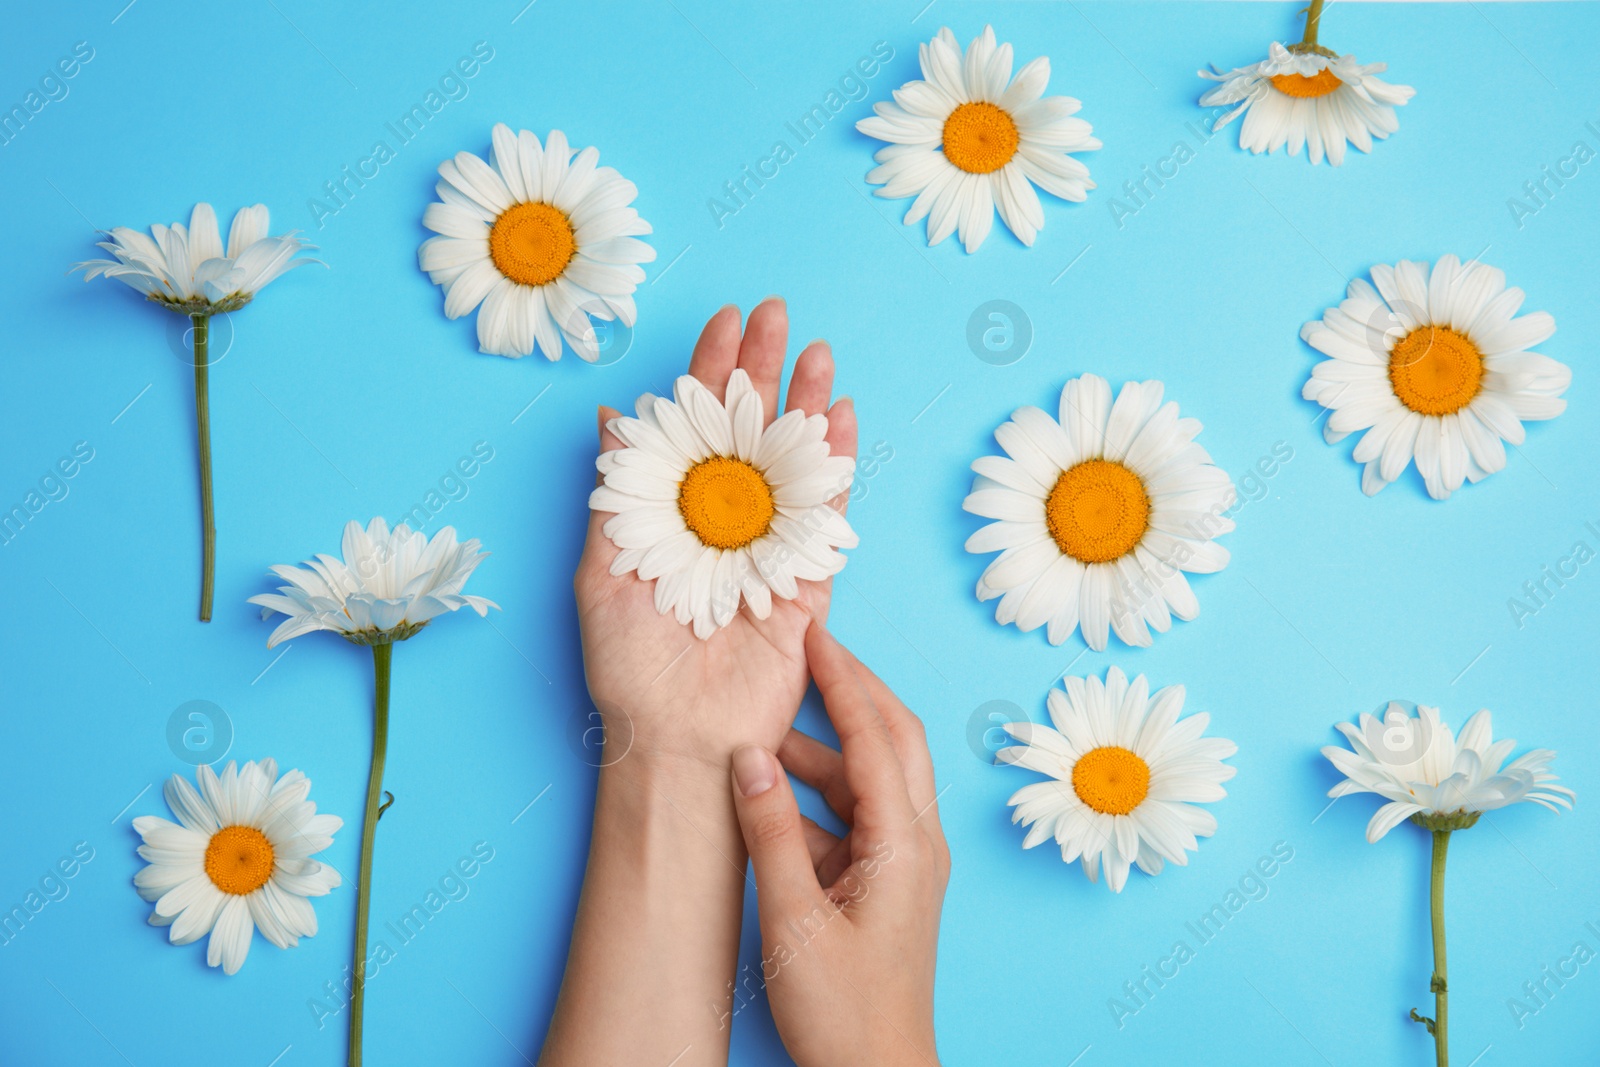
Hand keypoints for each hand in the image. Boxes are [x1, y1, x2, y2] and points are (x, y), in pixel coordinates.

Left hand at [575, 298, 856, 771]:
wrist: (677, 740)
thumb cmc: (629, 667)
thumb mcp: (602, 572)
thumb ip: (614, 496)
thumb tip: (611, 418)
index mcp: (675, 513)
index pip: (696, 427)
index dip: (711, 372)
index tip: (725, 321)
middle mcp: (726, 522)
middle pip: (751, 430)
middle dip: (765, 370)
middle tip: (778, 314)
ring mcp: (770, 549)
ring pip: (795, 461)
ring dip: (808, 405)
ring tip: (818, 352)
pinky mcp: (808, 582)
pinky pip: (827, 515)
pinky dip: (838, 465)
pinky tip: (843, 418)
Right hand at [729, 624, 947, 1066]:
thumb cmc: (843, 1012)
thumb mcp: (791, 920)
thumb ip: (769, 834)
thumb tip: (750, 759)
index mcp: (903, 844)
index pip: (877, 737)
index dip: (844, 681)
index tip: (814, 635)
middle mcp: (915, 841)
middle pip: (893, 738)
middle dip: (852, 690)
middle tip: (807, 651)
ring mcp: (904, 859)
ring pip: (869, 775)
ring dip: (824, 747)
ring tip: (765, 730)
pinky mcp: (885, 879)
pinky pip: (853, 813)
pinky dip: (816, 792)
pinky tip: (771, 791)